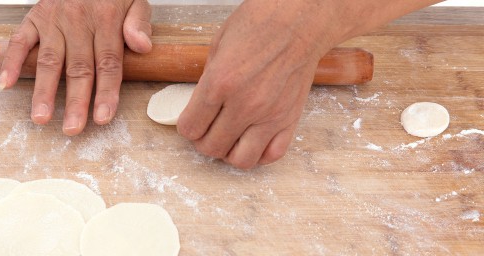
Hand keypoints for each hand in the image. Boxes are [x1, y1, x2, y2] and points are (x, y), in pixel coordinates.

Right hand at [0, 0, 152, 134]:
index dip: (106, 92)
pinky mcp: (34, 18)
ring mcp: (53, 21)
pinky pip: (20, 41)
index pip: (108, 63)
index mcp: (106, 19)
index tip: (103, 117)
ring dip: (43, 91)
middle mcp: (78, 21)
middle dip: (75, 102)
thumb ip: (139, 23)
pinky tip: (7, 84)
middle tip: (72, 128)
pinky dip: (11, 62)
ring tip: (41, 117)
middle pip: (78, 68)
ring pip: (49, 61)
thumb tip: (142, 46)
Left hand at [177, 0, 441, 168]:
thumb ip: (207, 82)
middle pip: (211, 147)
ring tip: (229, 138)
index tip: (191, 121)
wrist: (299, 22)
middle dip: (203, 141)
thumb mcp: (217, 48)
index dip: (187, 126)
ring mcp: (270, 116)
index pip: (190, 128)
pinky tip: (253, 139)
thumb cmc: (259, 25)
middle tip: (207, 130)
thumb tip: (200, 106)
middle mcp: (244, 105)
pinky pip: (272, 155)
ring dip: (229, 152)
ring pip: (240, 160)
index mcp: (220, 84)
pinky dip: (259, 154)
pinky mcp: (290, 119)